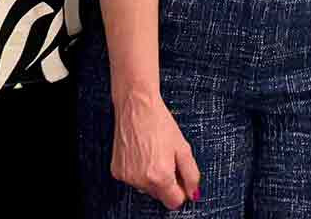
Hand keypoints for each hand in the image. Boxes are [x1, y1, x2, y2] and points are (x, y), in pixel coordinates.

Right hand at [111, 87, 201, 209]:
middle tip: (167, 159)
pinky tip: (141, 153)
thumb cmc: (159, 123)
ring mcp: (127, 177)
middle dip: (166, 182)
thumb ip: (191, 175)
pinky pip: (133, 180)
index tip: (181, 180)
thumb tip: (193, 193)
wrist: (136, 107)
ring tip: (153, 153)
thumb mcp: (183, 148)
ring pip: (146, 188)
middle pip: (160, 195)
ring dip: (152, 177)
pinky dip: (138, 171)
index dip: (181, 191)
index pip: (174, 202)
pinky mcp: (117, 171)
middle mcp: (141, 181)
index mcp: (160, 176)